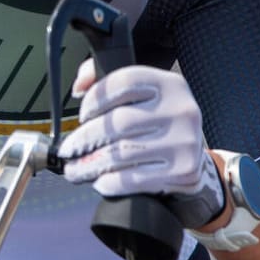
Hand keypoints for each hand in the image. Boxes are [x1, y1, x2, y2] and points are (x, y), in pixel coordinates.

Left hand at [56, 59, 222, 214]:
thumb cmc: (157, 121)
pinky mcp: (183, 171)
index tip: (82, 114)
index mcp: (169, 84)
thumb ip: (103, 78)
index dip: (96, 97)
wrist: (191, 154)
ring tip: (75, 169)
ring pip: (122, 154)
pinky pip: (134, 179)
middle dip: (85, 139)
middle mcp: (181, 110)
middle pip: (119, 123)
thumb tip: (78, 87)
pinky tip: (99, 181)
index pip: (125, 82)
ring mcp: (184, 142)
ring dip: (90, 164)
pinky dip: (110, 182)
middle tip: (68, 149)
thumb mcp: (141, 93)